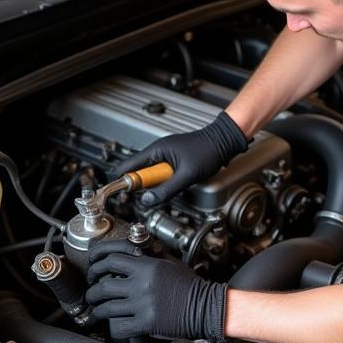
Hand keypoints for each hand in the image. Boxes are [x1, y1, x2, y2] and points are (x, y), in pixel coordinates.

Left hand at [86, 240, 227, 342]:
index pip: (111, 260)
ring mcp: (143, 304)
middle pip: (103, 285)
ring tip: (99, 310)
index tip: (94, 270)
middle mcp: (142, 284)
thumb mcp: (169, 264)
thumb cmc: (190, 286)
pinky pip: (119, 325)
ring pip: (107, 308)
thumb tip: (128, 254)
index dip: (97, 265)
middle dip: (93, 291)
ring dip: (99, 310)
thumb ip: (147, 259)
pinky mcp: (146, 323)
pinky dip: (113, 326)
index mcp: (147, 266)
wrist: (205, 307)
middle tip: (92, 293)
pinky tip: (116, 323)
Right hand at [114, 111, 247, 205]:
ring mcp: (166, 155)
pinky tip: (177, 182)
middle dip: (145, 185)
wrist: (224, 142)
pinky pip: (163, 174)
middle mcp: (158, 151)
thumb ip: (166, 189)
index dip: (124, 179)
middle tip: (153, 194)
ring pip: (153, 175)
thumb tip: (147, 200)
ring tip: (173, 184)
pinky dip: (166, 181)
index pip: (130, 165)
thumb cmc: (208, 151)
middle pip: (141, 173)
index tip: (119, 192)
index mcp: (156, 150)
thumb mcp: (186, 175)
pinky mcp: (173, 160)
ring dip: (157, 184)